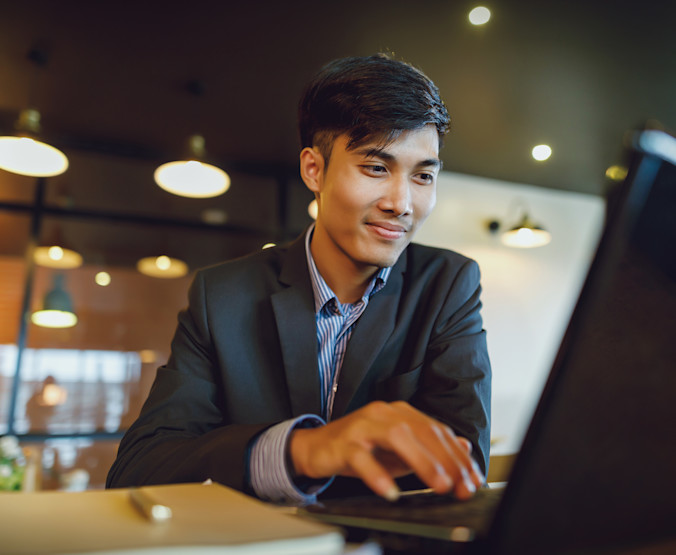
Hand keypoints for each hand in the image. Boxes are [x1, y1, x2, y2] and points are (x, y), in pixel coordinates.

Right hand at [289, 401, 483, 500]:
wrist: (316, 447)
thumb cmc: (360, 448)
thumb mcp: (399, 450)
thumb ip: (428, 448)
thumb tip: (463, 447)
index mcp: (400, 412)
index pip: (437, 430)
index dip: (458, 456)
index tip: (474, 479)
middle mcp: (384, 413)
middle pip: (422, 431)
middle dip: (447, 461)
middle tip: (462, 486)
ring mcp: (363, 426)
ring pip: (396, 437)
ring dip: (422, 462)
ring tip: (439, 485)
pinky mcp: (343, 444)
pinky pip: (361, 458)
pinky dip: (377, 475)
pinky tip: (390, 492)